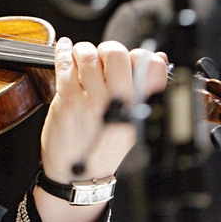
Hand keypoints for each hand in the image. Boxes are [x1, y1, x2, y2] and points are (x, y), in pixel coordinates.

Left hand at [40, 38, 168, 182]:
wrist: (78, 174)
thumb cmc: (103, 149)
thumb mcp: (134, 124)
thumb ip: (144, 92)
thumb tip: (157, 59)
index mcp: (138, 107)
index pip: (151, 67)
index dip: (142, 56)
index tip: (132, 58)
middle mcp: (117, 102)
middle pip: (117, 54)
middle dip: (110, 48)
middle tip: (104, 55)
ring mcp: (90, 100)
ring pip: (88, 56)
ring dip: (84, 50)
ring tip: (82, 54)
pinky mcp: (66, 100)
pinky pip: (65, 66)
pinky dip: (63, 51)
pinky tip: (64, 47)